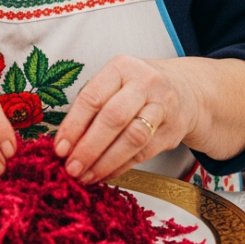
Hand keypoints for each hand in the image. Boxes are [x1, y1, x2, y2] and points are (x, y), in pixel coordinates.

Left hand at [53, 55, 193, 183]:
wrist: (185, 89)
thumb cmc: (137, 87)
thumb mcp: (114, 83)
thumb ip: (90, 107)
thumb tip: (65, 143)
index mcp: (122, 67)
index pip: (92, 98)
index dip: (73, 126)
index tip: (59, 149)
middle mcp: (145, 83)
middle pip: (113, 118)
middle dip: (89, 147)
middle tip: (71, 168)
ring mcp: (163, 106)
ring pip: (132, 138)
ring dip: (105, 161)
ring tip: (86, 176)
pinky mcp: (174, 130)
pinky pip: (144, 153)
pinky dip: (121, 166)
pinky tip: (105, 173)